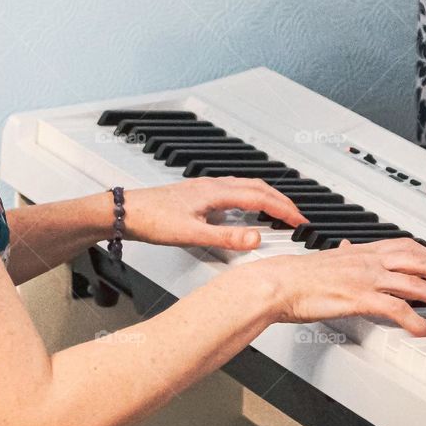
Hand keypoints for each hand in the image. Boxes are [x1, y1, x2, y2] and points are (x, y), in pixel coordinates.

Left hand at [122, 176, 308, 251]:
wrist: (125, 212)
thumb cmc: (151, 219)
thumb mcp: (191, 234)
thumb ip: (225, 238)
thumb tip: (255, 239)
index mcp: (216, 192)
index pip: (261, 198)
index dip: (284, 209)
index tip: (301, 221)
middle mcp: (213, 185)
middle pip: (257, 187)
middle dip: (281, 201)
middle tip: (297, 217)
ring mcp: (205, 188)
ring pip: (246, 186)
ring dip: (267, 196)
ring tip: (279, 211)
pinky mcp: (198, 194)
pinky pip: (234, 190)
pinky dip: (250, 197)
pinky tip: (245, 209)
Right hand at [262, 236, 425, 334]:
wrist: (277, 283)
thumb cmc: (297, 276)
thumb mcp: (327, 260)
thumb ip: (345, 255)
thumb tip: (349, 249)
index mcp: (363, 251)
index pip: (411, 247)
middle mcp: (369, 261)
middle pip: (423, 263)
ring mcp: (365, 278)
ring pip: (417, 285)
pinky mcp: (358, 298)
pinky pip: (396, 309)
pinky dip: (416, 321)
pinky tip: (425, 331)